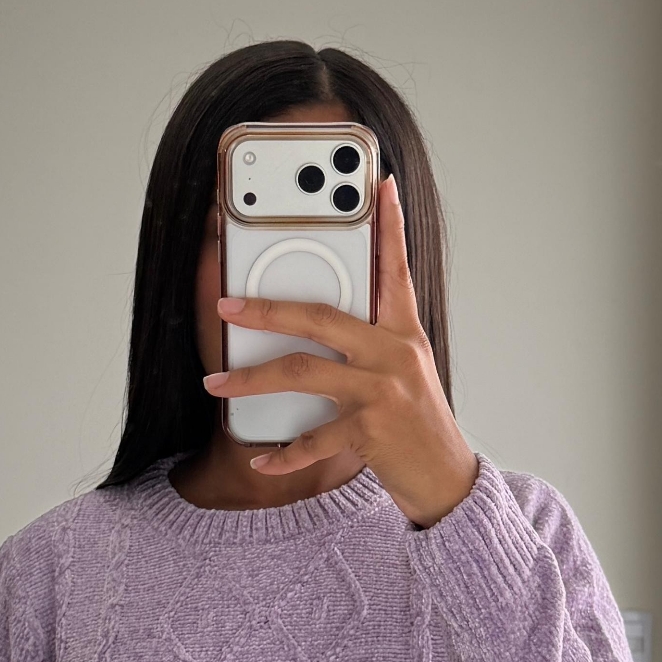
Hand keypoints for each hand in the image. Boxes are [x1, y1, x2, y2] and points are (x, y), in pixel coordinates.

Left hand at [202, 175, 479, 527]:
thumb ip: (373, 339)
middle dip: (266, 309)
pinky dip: (282, 454)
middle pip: (320, 317)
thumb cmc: (415, 422)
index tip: (380, 184)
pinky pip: (311, 439)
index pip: (395, 268)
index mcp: (403, 332)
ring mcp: (381, 391)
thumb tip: (318, 320)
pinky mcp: (370, 431)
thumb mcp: (405, 369)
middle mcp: (394, 354)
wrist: (444, 477)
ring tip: (216, 382)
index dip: (389, 224)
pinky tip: (260, 460)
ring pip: (302, 373)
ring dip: (251, 379)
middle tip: (226, 306)